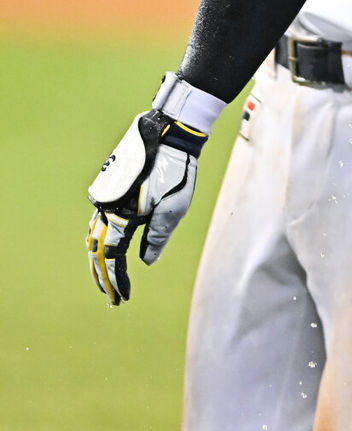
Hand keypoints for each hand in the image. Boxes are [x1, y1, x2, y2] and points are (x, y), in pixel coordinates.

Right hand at [86, 109, 206, 304]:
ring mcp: (107, 194)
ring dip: (100, 256)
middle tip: (110, 295)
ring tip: (107, 276)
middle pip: (98, 247)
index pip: (112, 255)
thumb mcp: (174, 208)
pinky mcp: (112, 186)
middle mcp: (107, 205)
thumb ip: (157, 237)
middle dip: (103, 273)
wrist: (170, 133)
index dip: (115, 278)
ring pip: (96, 233)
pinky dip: (103, 237)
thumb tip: (146, 261)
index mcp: (120, 213)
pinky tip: (109, 245)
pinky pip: (102, 218)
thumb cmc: (177, 170)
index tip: (120, 298)